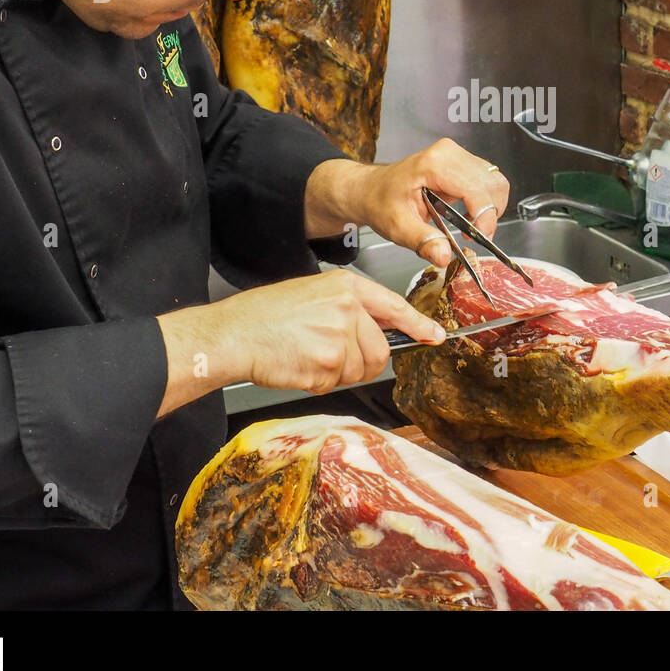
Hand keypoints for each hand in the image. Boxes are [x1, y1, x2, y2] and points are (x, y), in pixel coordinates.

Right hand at [155, 269, 444, 413]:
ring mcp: (339, 337)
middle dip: (362, 362)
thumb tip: (381, 328)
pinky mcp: (327, 364)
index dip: (417, 325)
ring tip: (308, 355)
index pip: (394, 306)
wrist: (235, 333)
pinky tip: (299, 365)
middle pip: (380, 351)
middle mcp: (348, 309)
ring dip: (337, 373)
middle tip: (330, 356)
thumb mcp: (314, 295)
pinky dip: (319, 382)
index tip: (434, 336)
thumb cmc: (266, 315)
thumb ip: (350, 308)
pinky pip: (336, 384)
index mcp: (346, 287)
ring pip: (360, 371)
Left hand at [306, 140, 509, 268]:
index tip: (479, 238)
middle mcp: (450, 154)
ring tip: (471, 226)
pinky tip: (468, 215)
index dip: (484, 216)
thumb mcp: (397, 226)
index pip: (477, 189)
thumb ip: (422, 241)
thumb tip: (443, 255)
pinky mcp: (462, 163)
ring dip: (489, 208)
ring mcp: (457, 156)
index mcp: (434, 164)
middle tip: (474, 236)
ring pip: (494, 181)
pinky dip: (485, 202)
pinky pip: (487, 181)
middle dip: (489, 214)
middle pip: (492, 183)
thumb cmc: (380, 201)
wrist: (371, 189)